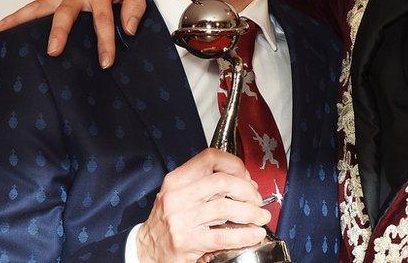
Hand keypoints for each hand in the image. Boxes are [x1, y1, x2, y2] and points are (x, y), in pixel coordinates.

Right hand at [0, 0, 144, 68]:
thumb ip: (134, 7)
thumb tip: (128, 31)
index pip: (102, 18)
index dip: (105, 41)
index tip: (106, 61)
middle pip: (65, 12)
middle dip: (59, 32)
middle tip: (53, 51)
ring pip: (38, 7)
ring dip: (18, 19)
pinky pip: (35, 6)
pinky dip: (17, 16)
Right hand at [137, 149, 269, 262]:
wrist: (147, 250)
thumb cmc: (168, 221)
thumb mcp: (180, 194)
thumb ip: (207, 185)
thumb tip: (246, 183)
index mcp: (177, 180)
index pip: (211, 157)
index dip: (235, 165)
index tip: (246, 177)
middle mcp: (177, 196)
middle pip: (223, 181)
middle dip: (247, 190)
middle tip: (256, 200)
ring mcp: (181, 219)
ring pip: (226, 207)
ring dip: (250, 212)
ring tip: (260, 217)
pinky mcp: (187, 241)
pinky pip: (223, 235)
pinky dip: (244, 234)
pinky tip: (254, 234)